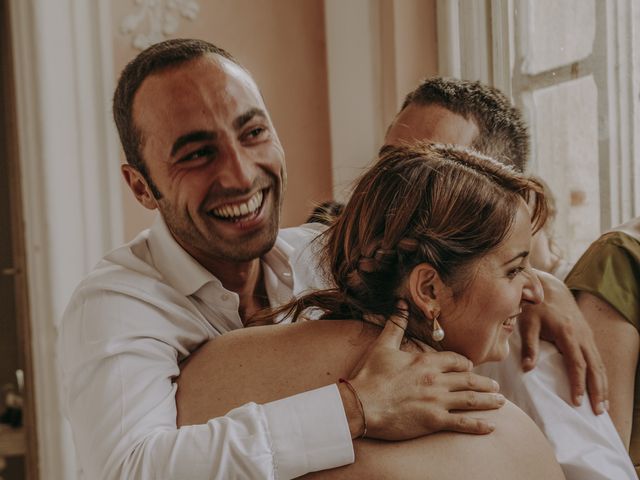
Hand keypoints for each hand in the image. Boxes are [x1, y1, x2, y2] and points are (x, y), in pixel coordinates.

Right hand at [339, 302, 504, 440]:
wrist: (361, 405)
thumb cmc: (370, 375)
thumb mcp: (383, 346)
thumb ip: (395, 325)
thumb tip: (401, 302)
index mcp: (426, 361)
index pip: (456, 360)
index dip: (465, 364)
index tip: (470, 368)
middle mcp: (436, 380)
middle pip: (469, 380)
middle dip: (484, 383)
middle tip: (495, 387)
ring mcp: (437, 401)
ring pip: (472, 400)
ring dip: (489, 401)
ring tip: (501, 402)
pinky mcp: (434, 421)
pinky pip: (463, 423)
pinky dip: (479, 425)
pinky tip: (491, 426)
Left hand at [518, 270, 607, 413]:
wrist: (550, 288)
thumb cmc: (535, 306)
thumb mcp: (527, 323)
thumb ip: (529, 345)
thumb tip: (527, 368)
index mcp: (568, 334)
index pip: (576, 364)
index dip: (578, 384)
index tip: (577, 401)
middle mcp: (583, 336)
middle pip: (594, 368)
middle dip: (598, 391)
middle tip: (598, 412)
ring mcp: (588, 336)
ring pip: (599, 364)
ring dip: (603, 385)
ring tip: (603, 406)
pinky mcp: (588, 336)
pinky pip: (598, 359)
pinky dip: (601, 375)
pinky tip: (600, 387)